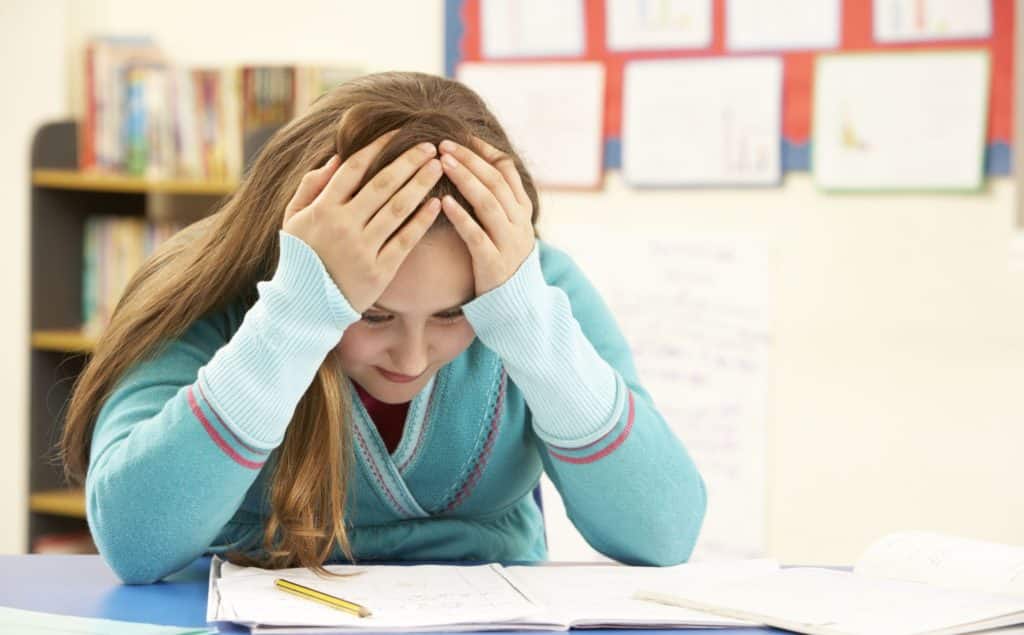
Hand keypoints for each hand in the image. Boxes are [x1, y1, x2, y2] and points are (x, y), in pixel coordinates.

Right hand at [282, 132, 442, 312]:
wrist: (305, 305)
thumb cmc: (301, 256)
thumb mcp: (293, 218)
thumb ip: (311, 185)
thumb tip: (337, 157)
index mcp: (323, 208)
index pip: (354, 167)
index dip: (379, 146)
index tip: (398, 131)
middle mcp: (343, 226)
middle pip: (383, 184)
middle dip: (409, 161)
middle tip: (430, 145)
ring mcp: (362, 249)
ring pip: (398, 209)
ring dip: (421, 184)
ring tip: (438, 167)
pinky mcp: (379, 271)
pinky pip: (405, 240)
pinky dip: (422, 221)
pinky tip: (437, 204)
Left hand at [438, 137, 534, 295]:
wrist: (516, 302)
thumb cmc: (501, 258)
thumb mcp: (506, 226)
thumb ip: (495, 198)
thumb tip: (471, 164)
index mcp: (523, 209)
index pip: (507, 169)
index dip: (485, 150)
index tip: (462, 135)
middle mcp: (519, 222)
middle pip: (496, 181)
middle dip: (470, 159)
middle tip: (444, 144)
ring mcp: (509, 242)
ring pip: (489, 203)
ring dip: (466, 180)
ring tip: (443, 163)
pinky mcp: (494, 263)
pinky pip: (477, 235)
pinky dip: (461, 216)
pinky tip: (444, 202)